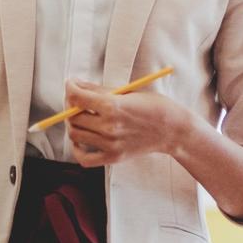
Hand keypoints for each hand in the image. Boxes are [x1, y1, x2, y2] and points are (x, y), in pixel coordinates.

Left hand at [64, 78, 189, 167]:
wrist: (173, 130)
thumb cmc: (154, 107)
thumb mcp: (127, 92)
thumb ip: (99, 90)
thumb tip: (76, 85)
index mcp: (113, 106)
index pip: (77, 97)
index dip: (70, 88)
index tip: (71, 84)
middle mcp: (109, 127)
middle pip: (73, 117)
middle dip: (71, 105)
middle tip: (77, 100)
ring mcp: (110, 144)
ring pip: (75, 135)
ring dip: (73, 124)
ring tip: (81, 117)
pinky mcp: (113, 157)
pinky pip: (84, 159)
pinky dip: (77, 149)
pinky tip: (82, 139)